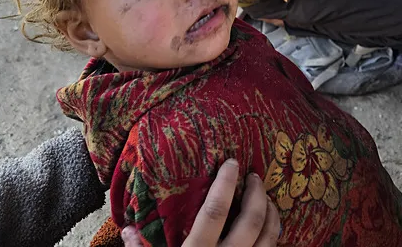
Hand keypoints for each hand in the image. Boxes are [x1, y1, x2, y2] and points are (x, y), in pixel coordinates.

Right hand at [121, 160, 279, 246]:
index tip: (232, 162)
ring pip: (269, 240)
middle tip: (256, 177)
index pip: (214, 212)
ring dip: (271, 215)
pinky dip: (274, 241)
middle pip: (250, 221)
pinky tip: (270, 232)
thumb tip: (127, 229)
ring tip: (267, 199)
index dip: (225, 184)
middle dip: (257, 194)